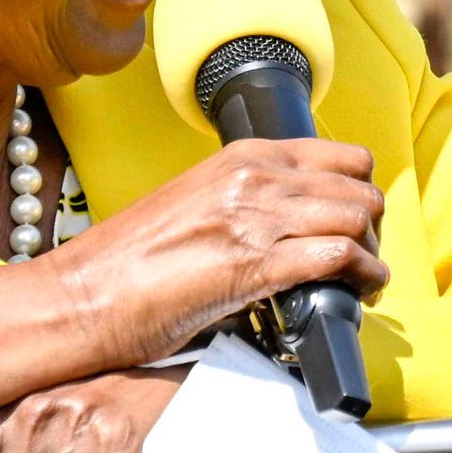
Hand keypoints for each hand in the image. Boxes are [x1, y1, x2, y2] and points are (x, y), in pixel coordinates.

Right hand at [41, 138, 390, 369]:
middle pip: (359, 189)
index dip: (360, 193)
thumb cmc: (128, 263)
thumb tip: (295, 230)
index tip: (355, 224)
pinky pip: (337, 258)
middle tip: (361, 259)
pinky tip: (358, 293)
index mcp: (242, 157)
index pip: (343, 156)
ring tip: (363, 281)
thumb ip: (249, 204)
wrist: (79, 296)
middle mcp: (254, 177)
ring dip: (371, 255)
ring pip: (357, 219)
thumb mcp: (198, 205)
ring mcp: (254, 218)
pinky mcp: (252, 266)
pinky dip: (361, 277)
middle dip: (372, 228)